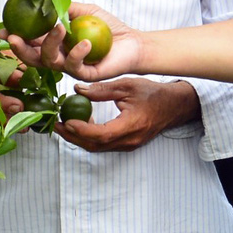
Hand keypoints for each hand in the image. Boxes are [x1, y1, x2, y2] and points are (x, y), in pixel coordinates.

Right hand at [6, 1, 146, 81]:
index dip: (14, 38)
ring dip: (50, 44)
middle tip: (14, 37)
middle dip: (20, 48)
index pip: (29, 42)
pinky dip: (77, 53)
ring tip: (59, 28)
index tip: (3, 30)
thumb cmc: (107, 27)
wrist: (132, 42)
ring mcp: (70, 67)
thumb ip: (63, 7)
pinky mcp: (85, 74)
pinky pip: (75, 67)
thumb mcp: (83, 10)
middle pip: (32, 58)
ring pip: (50, 61)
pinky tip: (85, 42)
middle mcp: (58, 56)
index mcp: (54, 42)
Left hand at [53, 77, 198, 152]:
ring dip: (79, 138)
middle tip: (56, 125)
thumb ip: (102, 89)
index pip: (102, 134)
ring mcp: (129, 144)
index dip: (82, 130)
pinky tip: (82, 125)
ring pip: (98, 148)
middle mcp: (130, 140)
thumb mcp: (128, 85)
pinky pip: (104, 145)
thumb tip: (78, 89)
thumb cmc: (154, 93)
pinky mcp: (128, 144)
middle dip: (73, 136)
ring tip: (64, 125)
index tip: (67, 120)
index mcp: (132, 125)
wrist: (175, 106)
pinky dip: (90, 137)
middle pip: (96, 145)